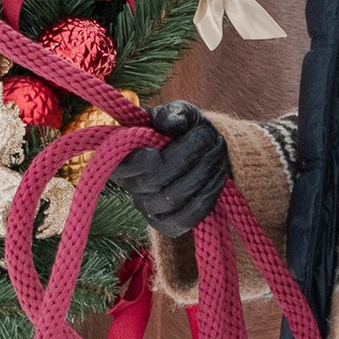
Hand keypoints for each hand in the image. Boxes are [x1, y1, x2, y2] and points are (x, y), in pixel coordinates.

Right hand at [114, 101, 231, 237]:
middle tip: (207, 136)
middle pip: (154, 180)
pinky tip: (218, 178)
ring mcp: (149, 208)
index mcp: (126, 157)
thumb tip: (170, 124)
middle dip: (185, 156)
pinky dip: (207, 196)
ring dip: (201, 173)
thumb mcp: (180, 113)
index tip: (157, 151)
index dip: (138, 162)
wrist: (205, 154)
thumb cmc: (185, 131)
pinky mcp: (168, 224)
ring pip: (173, 198)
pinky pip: (187, 218)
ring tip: (216, 154)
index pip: (121, 166)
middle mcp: (132, 186)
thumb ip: (173, 114)